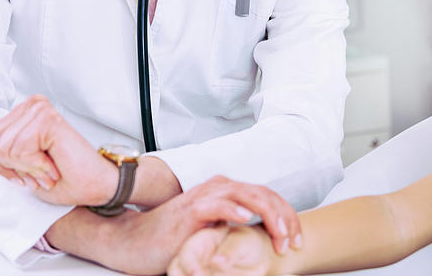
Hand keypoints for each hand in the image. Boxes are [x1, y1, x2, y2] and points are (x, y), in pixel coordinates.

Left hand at [0, 94, 115, 205]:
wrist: (91, 186)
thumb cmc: (61, 178)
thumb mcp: (15, 168)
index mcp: (21, 113)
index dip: (2, 166)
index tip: (29, 170)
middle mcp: (30, 105)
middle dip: (13, 168)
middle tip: (39, 171)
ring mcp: (39, 109)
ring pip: (3, 148)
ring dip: (26, 168)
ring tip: (48, 167)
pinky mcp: (48, 119)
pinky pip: (19, 149)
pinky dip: (35, 165)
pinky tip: (53, 163)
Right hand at [83, 176, 301, 274]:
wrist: (134, 242)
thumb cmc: (172, 240)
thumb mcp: (212, 233)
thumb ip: (234, 229)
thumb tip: (263, 241)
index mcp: (227, 192)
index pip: (267, 197)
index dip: (287, 217)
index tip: (297, 240)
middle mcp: (219, 188)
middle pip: (263, 194)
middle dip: (285, 218)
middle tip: (294, 243)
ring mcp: (205, 197)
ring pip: (247, 195)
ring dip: (268, 215)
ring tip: (280, 236)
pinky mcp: (190, 210)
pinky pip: (216, 205)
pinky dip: (233, 210)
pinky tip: (247, 220)